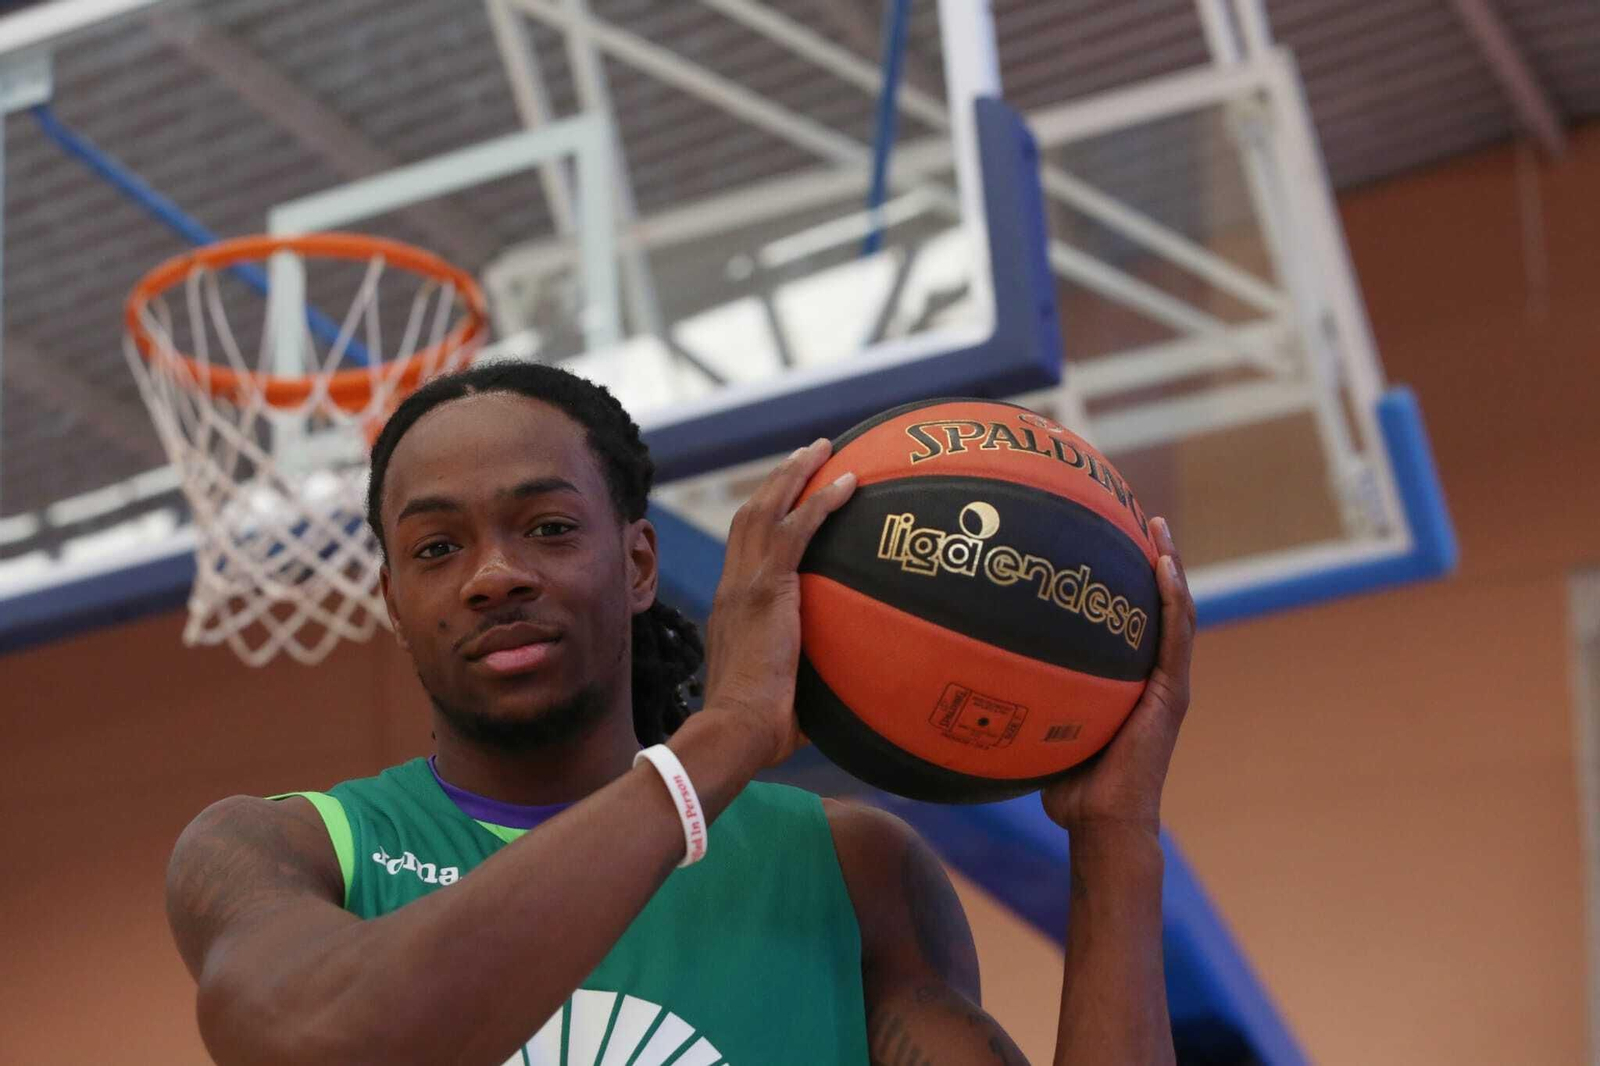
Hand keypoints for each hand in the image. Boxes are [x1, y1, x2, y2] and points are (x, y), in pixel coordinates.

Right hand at [702, 438, 856, 765]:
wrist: (735, 730)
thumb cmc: (759, 730)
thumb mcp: (784, 694)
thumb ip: (808, 681)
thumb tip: (848, 695)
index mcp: (732, 608)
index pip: (744, 548)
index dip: (765, 515)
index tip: (788, 498)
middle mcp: (733, 587)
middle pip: (751, 513)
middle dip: (779, 479)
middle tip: (809, 453)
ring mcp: (746, 585)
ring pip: (767, 509)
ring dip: (795, 473)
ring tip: (823, 448)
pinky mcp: (767, 589)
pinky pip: (797, 530)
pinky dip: (822, 501)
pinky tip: (850, 483)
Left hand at [1041, 517, 1195, 835]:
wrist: (1101, 823)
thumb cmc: (1066, 786)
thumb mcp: (1039, 726)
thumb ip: (1020, 694)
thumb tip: (962, 669)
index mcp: (1128, 681)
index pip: (1130, 619)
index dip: (1123, 578)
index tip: (1105, 535)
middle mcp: (1151, 676)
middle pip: (1157, 604)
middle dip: (1150, 557)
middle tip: (1134, 514)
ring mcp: (1166, 684)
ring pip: (1175, 610)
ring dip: (1169, 564)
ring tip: (1154, 524)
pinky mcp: (1172, 694)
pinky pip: (1175, 636)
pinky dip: (1173, 598)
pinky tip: (1162, 564)